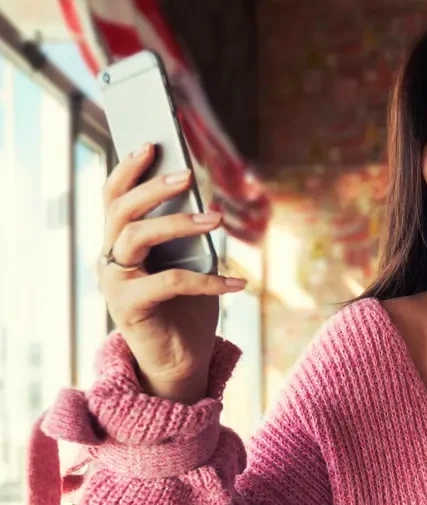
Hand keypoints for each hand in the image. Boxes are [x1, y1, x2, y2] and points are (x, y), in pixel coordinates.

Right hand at [98, 144, 245, 401]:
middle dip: (151, 187)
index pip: (114, 197)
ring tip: (214, 217)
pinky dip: (208, 279)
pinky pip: (169, 281)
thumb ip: (192, 236)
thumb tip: (210, 202)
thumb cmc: (188, 308)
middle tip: (185, 175)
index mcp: (122, 243)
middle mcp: (111, 259)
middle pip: (119, 210)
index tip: (151, 143)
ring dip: (177, 222)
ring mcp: (116, 283)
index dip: (128, 169)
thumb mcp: (192, 263)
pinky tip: (239, 283)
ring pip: (135, 236)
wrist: (182, 361)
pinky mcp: (130, 307)